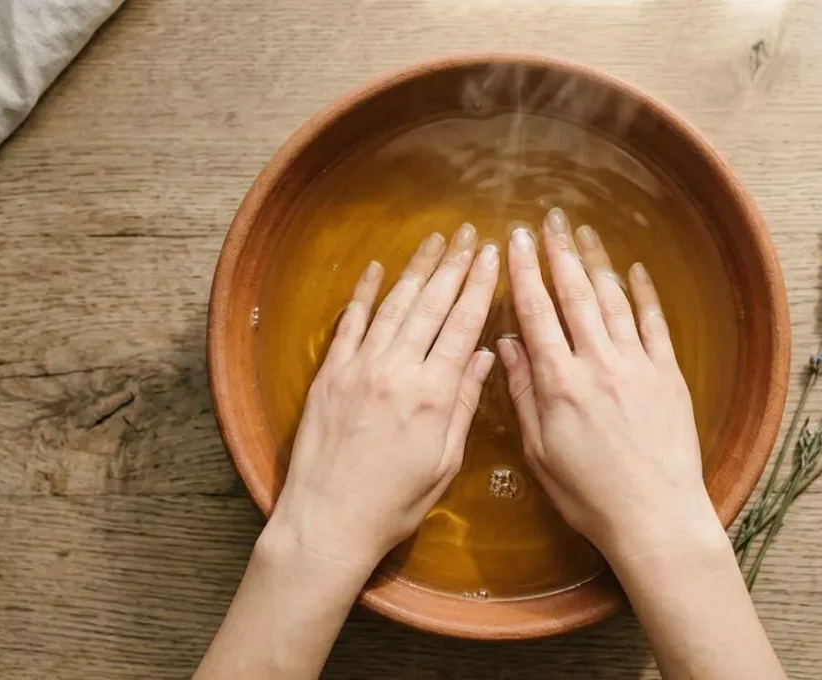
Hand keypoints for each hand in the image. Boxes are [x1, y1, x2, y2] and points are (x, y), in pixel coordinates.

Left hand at [270, 225, 499, 570]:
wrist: (328, 521)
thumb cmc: (393, 503)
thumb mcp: (444, 461)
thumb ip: (464, 404)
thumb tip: (483, 357)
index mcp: (433, 394)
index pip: (462, 325)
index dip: (480, 286)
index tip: (493, 257)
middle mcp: (396, 371)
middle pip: (431, 305)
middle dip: (455, 266)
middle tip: (471, 234)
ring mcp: (359, 369)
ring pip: (394, 305)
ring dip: (417, 269)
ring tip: (436, 241)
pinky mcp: (330, 376)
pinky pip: (350, 323)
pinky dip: (364, 294)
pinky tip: (376, 269)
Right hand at [496, 208, 719, 561]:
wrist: (654, 516)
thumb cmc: (589, 495)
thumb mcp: (540, 450)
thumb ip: (523, 393)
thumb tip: (506, 346)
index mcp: (559, 383)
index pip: (536, 312)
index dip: (523, 272)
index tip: (513, 241)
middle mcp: (598, 363)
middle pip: (574, 294)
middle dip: (558, 252)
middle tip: (548, 219)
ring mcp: (637, 365)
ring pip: (613, 299)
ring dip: (596, 262)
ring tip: (582, 232)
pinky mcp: (669, 375)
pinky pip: (654, 323)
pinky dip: (643, 293)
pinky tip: (634, 270)